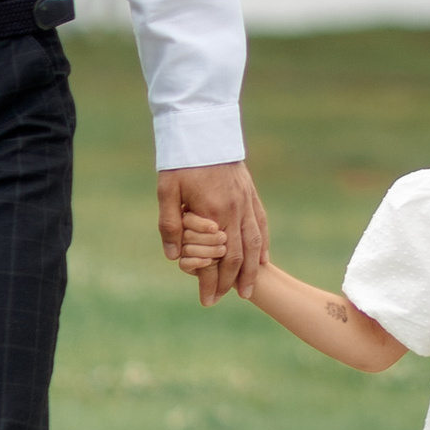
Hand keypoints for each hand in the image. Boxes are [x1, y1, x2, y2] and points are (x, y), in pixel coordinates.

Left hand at [159, 160, 267, 304]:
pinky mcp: (250, 194)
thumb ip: (170, 225)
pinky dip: (263, 245)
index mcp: (213, 213)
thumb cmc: (181, 161)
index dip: (211, 282)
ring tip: (248, 290)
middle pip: (238, 257)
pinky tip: (263, 259)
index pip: (216, 259)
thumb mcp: (167, 191)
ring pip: (255, 243)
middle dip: (231, 282)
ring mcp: (246, 202)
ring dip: (252, 270)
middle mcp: (235, 211)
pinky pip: (261, 224)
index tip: (207, 300)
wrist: (203, 129)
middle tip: (223, 299)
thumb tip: (174, 256)